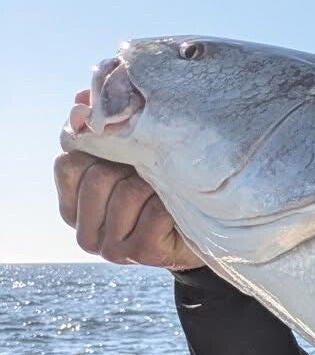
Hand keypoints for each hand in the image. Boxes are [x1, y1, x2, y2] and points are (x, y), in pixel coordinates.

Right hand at [55, 97, 199, 269]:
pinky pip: (153, 212)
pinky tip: (176, 210)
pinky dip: (171, 204)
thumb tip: (80, 100)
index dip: (100, 148)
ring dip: (155, 184)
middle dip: (131, 166)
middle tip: (153, 172)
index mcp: (73, 207)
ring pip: (126, 192)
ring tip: (166, 190)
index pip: (68, 163)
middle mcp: (85, 233)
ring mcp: (110, 249)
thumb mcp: (130, 156)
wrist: (207, 230)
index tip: (126, 150)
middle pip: (97, 176)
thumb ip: (102, 129)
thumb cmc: (162, 187)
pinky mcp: (140, 254)